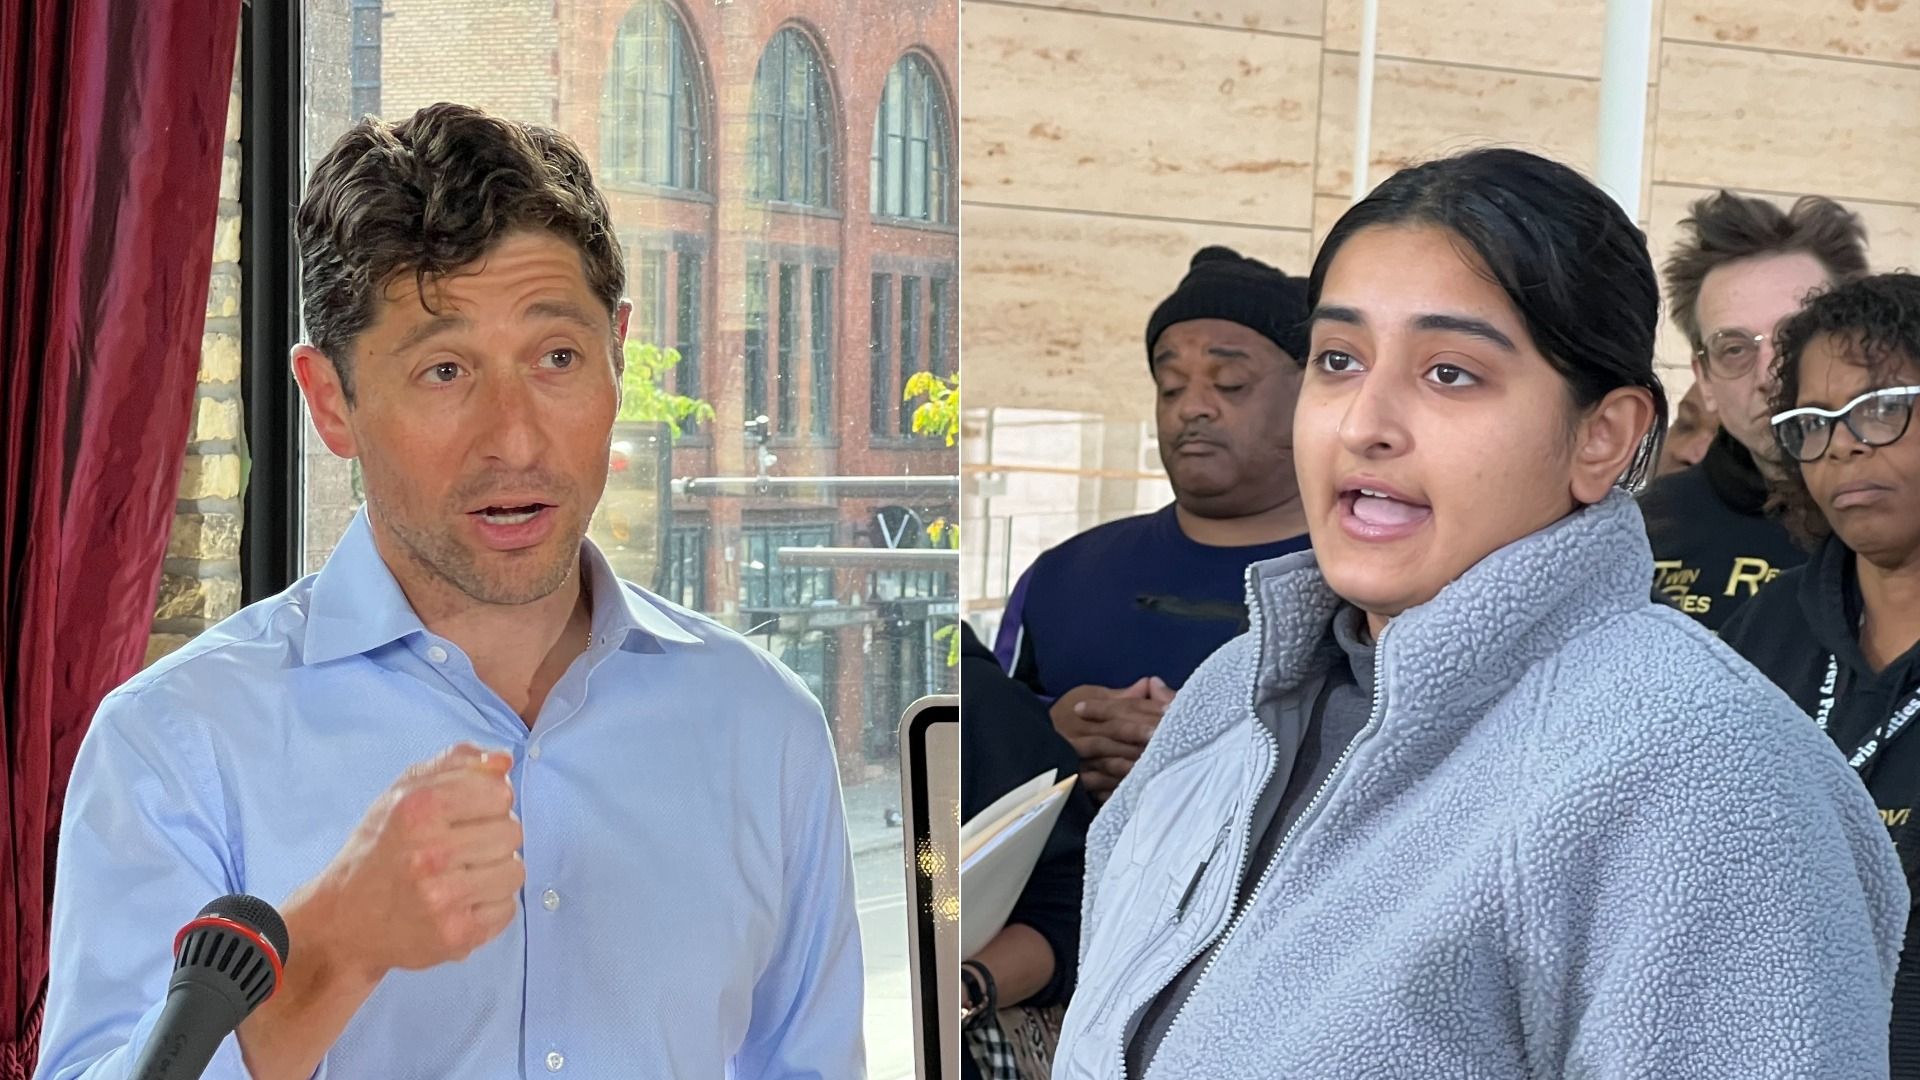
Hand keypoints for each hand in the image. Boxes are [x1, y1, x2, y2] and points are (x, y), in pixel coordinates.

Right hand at [292, 743, 524, 981]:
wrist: (345, 920)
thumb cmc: (380, 848)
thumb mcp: (404, 792)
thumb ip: (456, 763)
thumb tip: (504, 761)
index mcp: (417, 809)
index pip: (500, 793)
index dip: (488, 801)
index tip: (466, 813)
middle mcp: (429, 854)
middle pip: (512, 832)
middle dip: (492, 836)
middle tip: (460, 848)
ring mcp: (443, 898)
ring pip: (515, 871)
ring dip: (495, 871)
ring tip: (462, 875)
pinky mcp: (456, 935)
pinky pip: (507, 909)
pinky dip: (490, 905)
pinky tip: (461, 902)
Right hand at [1051, 679, 1175, 802]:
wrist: (1028, 742)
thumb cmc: (1065, 716)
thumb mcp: (1087, 696)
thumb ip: (1121, 696)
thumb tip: (1149, 683)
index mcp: (1089, 709)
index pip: (1122, 708)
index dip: (1146, 709)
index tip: (1171, 710)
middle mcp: (1083, 731)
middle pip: (1116, 730)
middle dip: (1140, 732)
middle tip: (1165, 734)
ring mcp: (1080, 757)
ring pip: (1108, 757)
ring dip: (1131, 758)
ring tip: (1154, 760)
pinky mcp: (1078, 779)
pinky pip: (1098, 783)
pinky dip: (1116, 784)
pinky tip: (1133, 783)